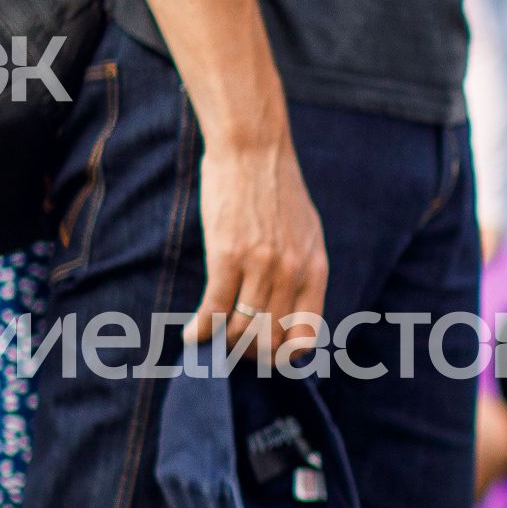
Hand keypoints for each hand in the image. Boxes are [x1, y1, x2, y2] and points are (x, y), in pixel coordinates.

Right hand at [188, 128, 327, 363]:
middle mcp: (292, 273)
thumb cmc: (276, 191)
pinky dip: (201, 330)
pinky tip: (191, 336)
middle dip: (249, 354)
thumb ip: (301, 269)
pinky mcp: (227, 255)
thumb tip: (289, 306)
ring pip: (242, 330)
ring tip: (211, 341)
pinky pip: (215, 308)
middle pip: (271, 338)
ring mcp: (261, 266)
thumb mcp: (306, 234)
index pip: (307, 334)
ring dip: (223, 344)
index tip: (268, 356)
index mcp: (315, 270)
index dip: (286, 356)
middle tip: (232, 352)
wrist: (253, 151)